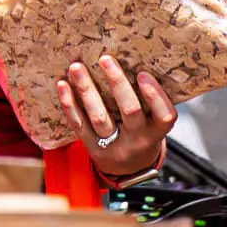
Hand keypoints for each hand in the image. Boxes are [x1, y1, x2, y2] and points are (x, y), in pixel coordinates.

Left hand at [59, 55, 176, 178]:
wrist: (127, 169)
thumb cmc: (142, 133)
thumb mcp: (154, 122)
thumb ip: (150, 101)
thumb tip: (136, 56)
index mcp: (156, 132)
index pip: (164, 116)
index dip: (155, 96)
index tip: (143, 73)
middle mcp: (137, 141)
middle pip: (129, 111)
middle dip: (117, 83)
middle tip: (105, 59)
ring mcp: (113, 146)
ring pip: (99, 117)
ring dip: (87, 90)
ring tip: (77, 67)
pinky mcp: (92, 147)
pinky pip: (79, 125)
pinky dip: (70, 104)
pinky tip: (63, 85)